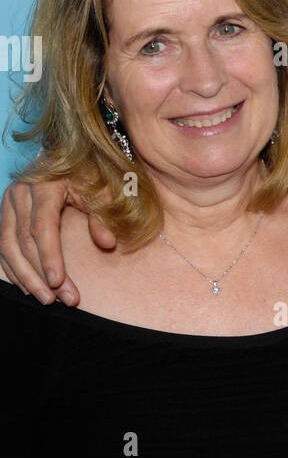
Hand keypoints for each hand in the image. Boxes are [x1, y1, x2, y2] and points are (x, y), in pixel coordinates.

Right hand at [0, 179, 114, 303]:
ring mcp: (9, 204)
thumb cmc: (90, 176)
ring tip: (46, 299)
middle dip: (41, 275)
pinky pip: (3, 246)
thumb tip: (107, 243)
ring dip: (26, 277)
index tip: (59, 283)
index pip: (42, 228)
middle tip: (61, 300)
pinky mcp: (5, 213)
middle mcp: (21, 193)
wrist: (71, 157)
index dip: (49, 258)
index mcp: (44, 186)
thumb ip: (104, 215)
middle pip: (24, 242)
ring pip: (8, 247)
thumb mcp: (104, 190)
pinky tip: (29, 287)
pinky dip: (14, 269)